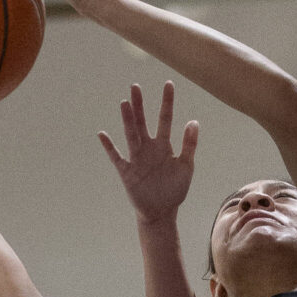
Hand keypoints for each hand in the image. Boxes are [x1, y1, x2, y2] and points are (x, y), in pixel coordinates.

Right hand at [98, 82, 198, 225]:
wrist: (162, 212)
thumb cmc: (174, 190)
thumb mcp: (186, 166)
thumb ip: (189, 144)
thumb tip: (194, 121)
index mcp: (164, 146)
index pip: (165, 119)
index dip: (167, 102)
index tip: (168, 84)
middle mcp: (148, 148)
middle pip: (143, 122)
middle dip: (139, 105)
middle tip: (135, 86)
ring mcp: (136, 159)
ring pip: (131, 135)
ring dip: (127, 120)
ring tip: (124, 103)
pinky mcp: (127, 172)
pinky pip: (116, 157)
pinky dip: (110, 147)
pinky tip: (103, 134)